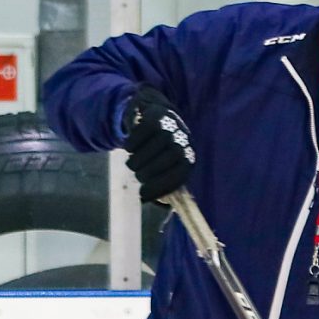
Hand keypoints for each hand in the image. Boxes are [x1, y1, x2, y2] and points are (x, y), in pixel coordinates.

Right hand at [119, 83, 195, 201]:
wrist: (153, 114)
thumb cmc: (157, 149)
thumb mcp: (164, 165)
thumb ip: (162, 182)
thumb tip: (152, 203)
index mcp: (189, 157)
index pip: (180, 174)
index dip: (160, 187)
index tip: (142, 195)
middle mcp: (184, 140)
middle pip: (171, 157)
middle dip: (150, 171)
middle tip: (137, 176)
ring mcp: (172, 125)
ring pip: (158, 143)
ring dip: (141, 158)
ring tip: (131, 164)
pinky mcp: (157, 114)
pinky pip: (145, 130)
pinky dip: (134, 142)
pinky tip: (129, 148)